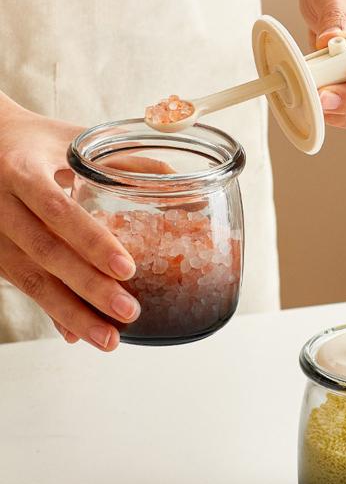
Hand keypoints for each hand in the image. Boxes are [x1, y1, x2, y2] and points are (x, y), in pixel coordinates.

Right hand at [0, 95, 139, 350]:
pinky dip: (54, 312)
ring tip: (110, 340)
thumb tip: (188, 191)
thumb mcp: (76, 142)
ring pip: (30, 280)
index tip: (127, 269)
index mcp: (23, 170)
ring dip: (72, 314)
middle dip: (89, 287)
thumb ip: (128, 163)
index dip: (90, 241)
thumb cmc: (39, 144)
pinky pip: (25, 288)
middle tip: (129, 312)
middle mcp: (1, 205)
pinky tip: (78, 335)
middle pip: (45, 253)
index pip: (56, 210)